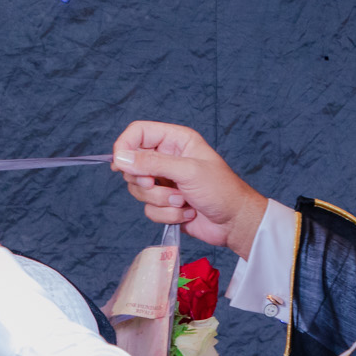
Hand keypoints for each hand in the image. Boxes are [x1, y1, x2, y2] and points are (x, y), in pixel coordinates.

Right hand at [111, 121, 268, 256]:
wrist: (235, 223)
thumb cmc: (221, 190)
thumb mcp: (187, 171)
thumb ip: (153, 163)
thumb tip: (121, 158)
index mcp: (175, 140)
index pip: (137, 133)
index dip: (124, 147)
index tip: (120, 165)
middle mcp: (167, 158)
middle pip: (133, 165)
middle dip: (146, 181)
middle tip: (159, 184)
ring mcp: (165, 182)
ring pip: (139, 190)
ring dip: (161, 201)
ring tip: (184, 201)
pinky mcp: (165, 204)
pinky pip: (149, 210)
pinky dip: (168, 215)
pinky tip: (187, 212)